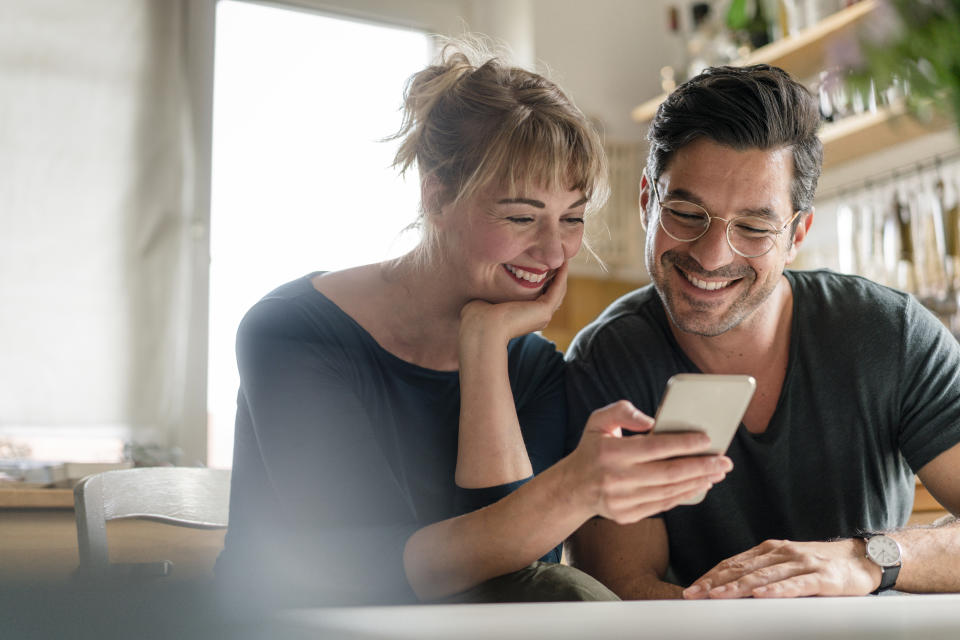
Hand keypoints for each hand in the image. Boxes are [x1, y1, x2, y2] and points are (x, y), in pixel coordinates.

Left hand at [459, 262, 568, 344]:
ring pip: (558, 290)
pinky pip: (558, 288)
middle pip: (553, 293)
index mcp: (526, 317)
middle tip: (560, 256)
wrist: (481, 328)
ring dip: (562, 273)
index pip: (541, 296)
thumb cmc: (478, 316)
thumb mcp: (490, 299)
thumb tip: (488, 275)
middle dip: (557, 275)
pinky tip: (563, 261)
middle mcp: (538, 318)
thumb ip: (496, 290)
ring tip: (564, 256)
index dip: (546, 280)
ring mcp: (543, 315)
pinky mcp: (544, 310)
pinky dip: (561, 275)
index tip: (545, 262)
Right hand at [564, 400, 732, 524]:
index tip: (707, 439)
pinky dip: (684, 495)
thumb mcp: (598, 421)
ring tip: (717, 473)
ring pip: (669, 491)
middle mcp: (617, 478)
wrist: (573, 487)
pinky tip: (699, 486)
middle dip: (702, 466)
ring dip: (698, 482)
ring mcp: (622, 500)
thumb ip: (622, 412)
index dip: (684, 443)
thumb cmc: (593, 449)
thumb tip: (651, 421)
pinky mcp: (627, 515)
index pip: (655, 447)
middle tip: (725, 461)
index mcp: (611, 452)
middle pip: (669, 473)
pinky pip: (663, 505)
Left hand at [682, 538, 881, 598]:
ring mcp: (801, 564)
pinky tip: (760, 596)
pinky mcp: (822, 578)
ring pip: (763, 577)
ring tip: (717, 596)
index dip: (710, 576)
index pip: (733, 563)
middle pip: (742, 569)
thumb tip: (733, 588)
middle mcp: (781, 553)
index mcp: (770, 549)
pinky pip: (795, 585)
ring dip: (737, 587)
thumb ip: (764, 572)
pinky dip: (776, 591)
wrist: (863, 559)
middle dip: (714, 583)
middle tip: (693, 595)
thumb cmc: (821, 565)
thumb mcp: (788, 564)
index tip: (691, 589)